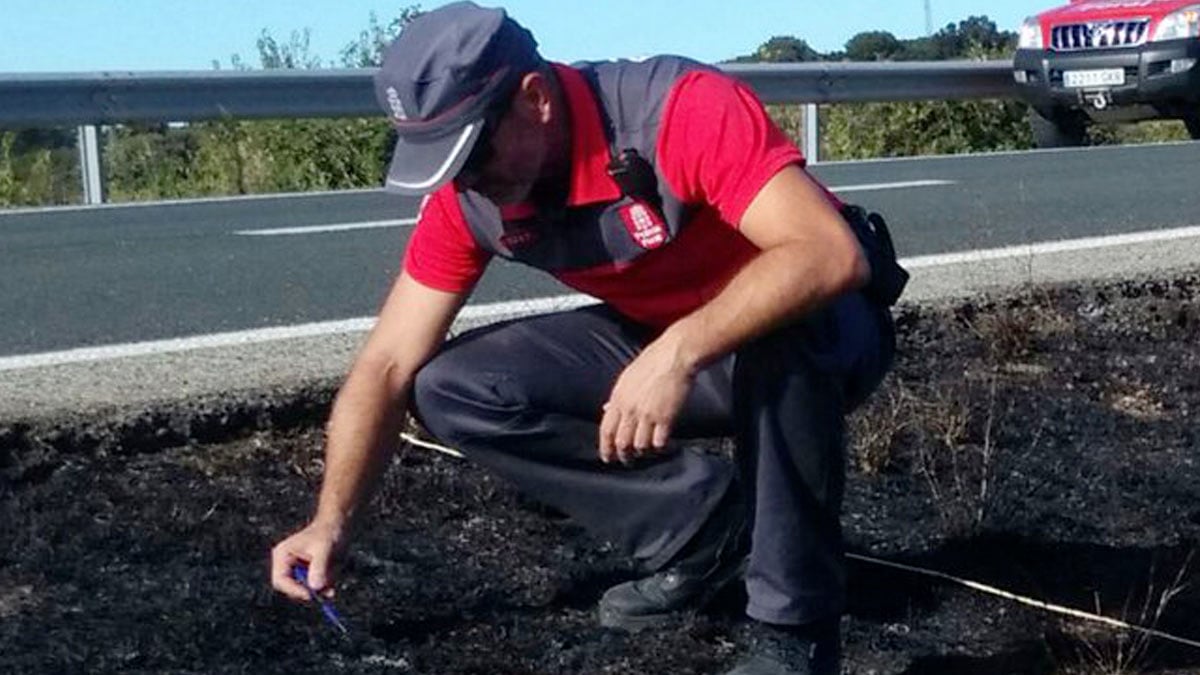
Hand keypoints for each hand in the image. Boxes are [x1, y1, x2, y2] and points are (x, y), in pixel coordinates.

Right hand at [270, 520, 345, 601]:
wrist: (339, 525)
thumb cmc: (328, 532)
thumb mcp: (324, 549)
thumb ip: (319, 567)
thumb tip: (315, 587)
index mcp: (282, 556)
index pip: (280, 581)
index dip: (293, 590)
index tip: (310, 594)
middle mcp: (287, 565)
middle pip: (292, 589)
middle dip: (310, 590)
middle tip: (327, 590)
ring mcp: (298, 571)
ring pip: (306, 590)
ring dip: (321, 587)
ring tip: (333, 571)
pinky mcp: (309, 574)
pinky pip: (316, 588)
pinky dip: (326, 585)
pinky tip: (334, 573)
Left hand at [599, 336, 694, 463]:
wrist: (674, 355)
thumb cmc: (652, 363)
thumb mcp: (627, 378)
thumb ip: (617, 397)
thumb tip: (607, 410)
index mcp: (618, 399)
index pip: (606, 431)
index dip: (606, 448)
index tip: (608, 458)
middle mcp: (630, 409)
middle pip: (622, 443)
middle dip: (624, 456)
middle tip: (628, 461)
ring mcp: (648, 414)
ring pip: (640, 446)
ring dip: (643, 452)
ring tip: (646, 452)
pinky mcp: (666, 417)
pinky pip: (659, 442)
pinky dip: (659, 447)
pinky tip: (662, 445)